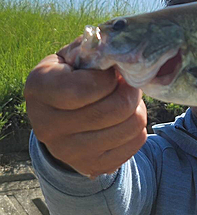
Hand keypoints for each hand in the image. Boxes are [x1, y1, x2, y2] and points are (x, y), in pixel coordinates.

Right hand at [24, 37, 147, 177]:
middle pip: (115, 109)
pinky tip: (125, 118)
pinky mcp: (92, 166)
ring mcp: (68, 152)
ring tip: (127, 99)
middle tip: (128, 83)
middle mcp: (47, 126)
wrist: (63, 115)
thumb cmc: (74, 75)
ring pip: (130, 126)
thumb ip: (95, 48)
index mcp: (39, 89)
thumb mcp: (76, 55)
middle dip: (131, 91)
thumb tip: (122, 50)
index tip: (112, 72)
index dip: (109, 78)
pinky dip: (139, 127)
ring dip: (138, 108)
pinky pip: (135, 143)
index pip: (85, 89)